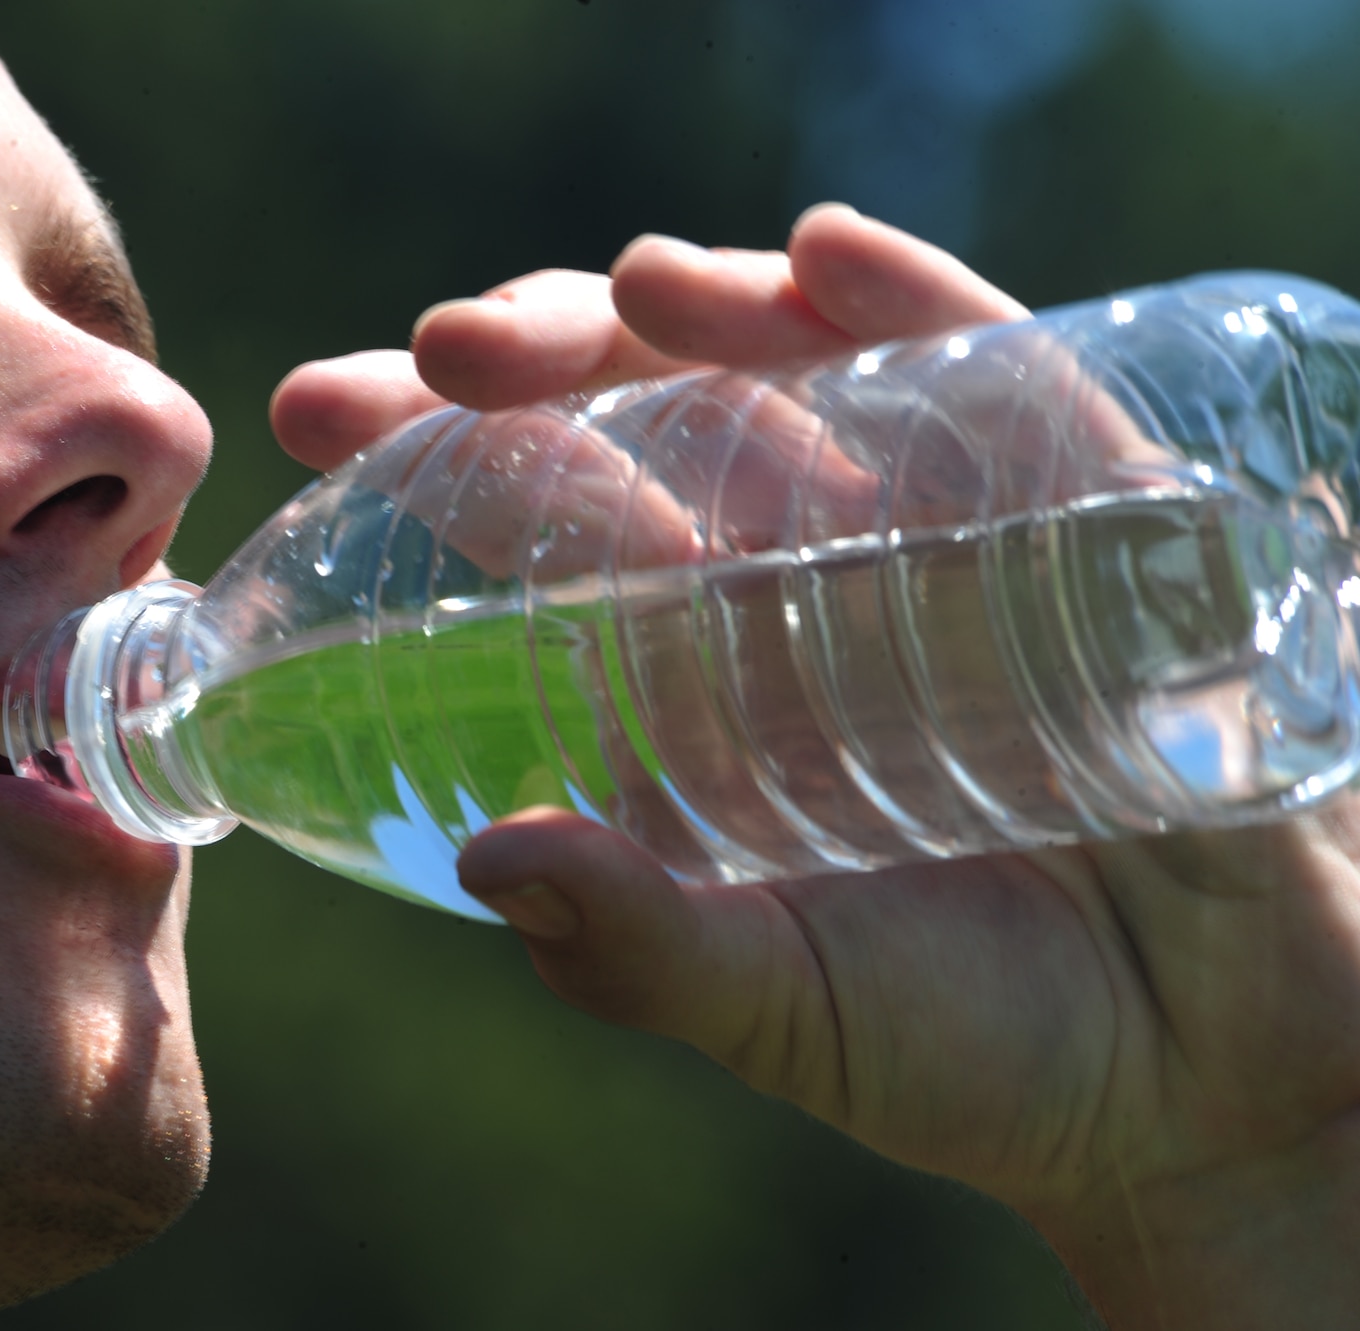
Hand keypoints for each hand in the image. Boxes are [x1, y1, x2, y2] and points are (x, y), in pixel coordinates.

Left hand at [269, 204, 1359, 1328]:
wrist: (1211, 1076)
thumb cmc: (975, 1043)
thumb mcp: (782, 1008)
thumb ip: (643, 952)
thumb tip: (495, 860)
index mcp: (697, 668)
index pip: (543, 518)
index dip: (431, 453)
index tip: (316, 409)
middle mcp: (801, 579)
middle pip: (648, 413)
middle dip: (541, 361)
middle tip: (444, 353)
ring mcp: (944, 537)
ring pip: (807, 371)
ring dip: (712, 310)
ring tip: (629, 290)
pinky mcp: (1095, 522)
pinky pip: (1005, 383)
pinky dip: (923, 309)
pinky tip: (829, 260)